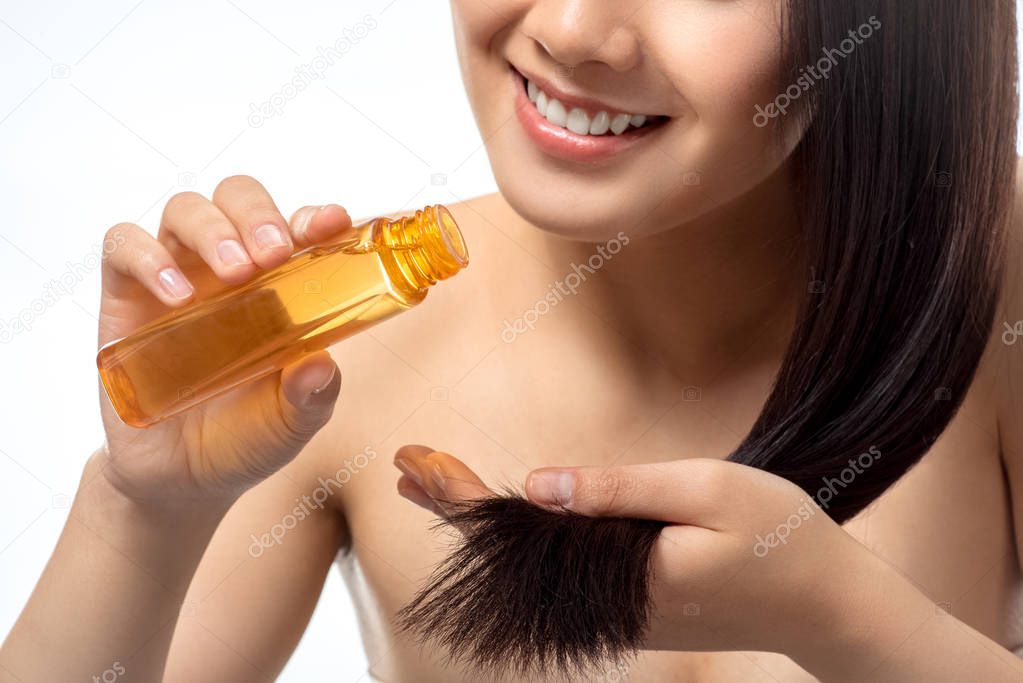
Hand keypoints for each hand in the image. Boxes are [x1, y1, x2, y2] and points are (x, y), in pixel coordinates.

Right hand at [97, 176, 349, 504]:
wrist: (182, 479)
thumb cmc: (247, 436)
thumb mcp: (293, 423)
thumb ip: (312, 396)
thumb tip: (320, 365)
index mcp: (283, 285)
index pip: (299, 228)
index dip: (316, 216)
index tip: (333, 224)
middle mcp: (231, 269)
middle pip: (238, 197)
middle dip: (258, 213)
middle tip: (274, 254)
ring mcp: (179, 276)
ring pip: (186, 210)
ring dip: (212, 229)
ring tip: (233, 273)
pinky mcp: (127, 296)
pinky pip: (124, 246)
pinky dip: (148, 257)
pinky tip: (176, 294)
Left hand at [393, 448, 890, 673]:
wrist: (827, 607)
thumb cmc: (779, 537)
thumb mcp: (705, 490)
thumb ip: (618, 491)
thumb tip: (537, 486)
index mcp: (616, 569)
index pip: (516, 531)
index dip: (460, 495)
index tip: (413, 463)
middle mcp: (603, 601)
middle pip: (511, 552)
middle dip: (456, 505)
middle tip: (405, 467)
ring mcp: (617, 613)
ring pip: (533, 563)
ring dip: (485, 521)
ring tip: (434, 484)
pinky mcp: (633, 612)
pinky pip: (564, 573)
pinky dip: (527, 538)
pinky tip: (509, 513)